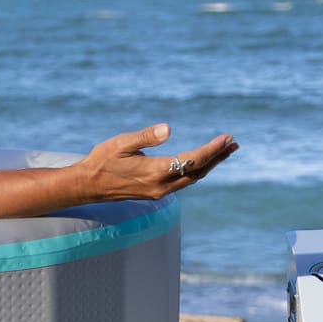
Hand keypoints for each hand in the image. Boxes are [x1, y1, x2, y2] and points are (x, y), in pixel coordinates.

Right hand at [74, 125, 237, 201]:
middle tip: (234, 143)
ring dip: (210, 164)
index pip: (192, 161)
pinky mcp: (155, 192)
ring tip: (225, 151)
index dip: (212, 150)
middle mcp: (161, 186)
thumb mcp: (121, 143)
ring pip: (192, 178)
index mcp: (155, 172)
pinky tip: (201, 162)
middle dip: (217, 158)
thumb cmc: (102, 161)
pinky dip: (197, 170)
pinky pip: (183, 181)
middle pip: (198, 172)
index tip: (226, 138)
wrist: (88, 186)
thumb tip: (168, 129)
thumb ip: (145, 137)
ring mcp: (159, 191)